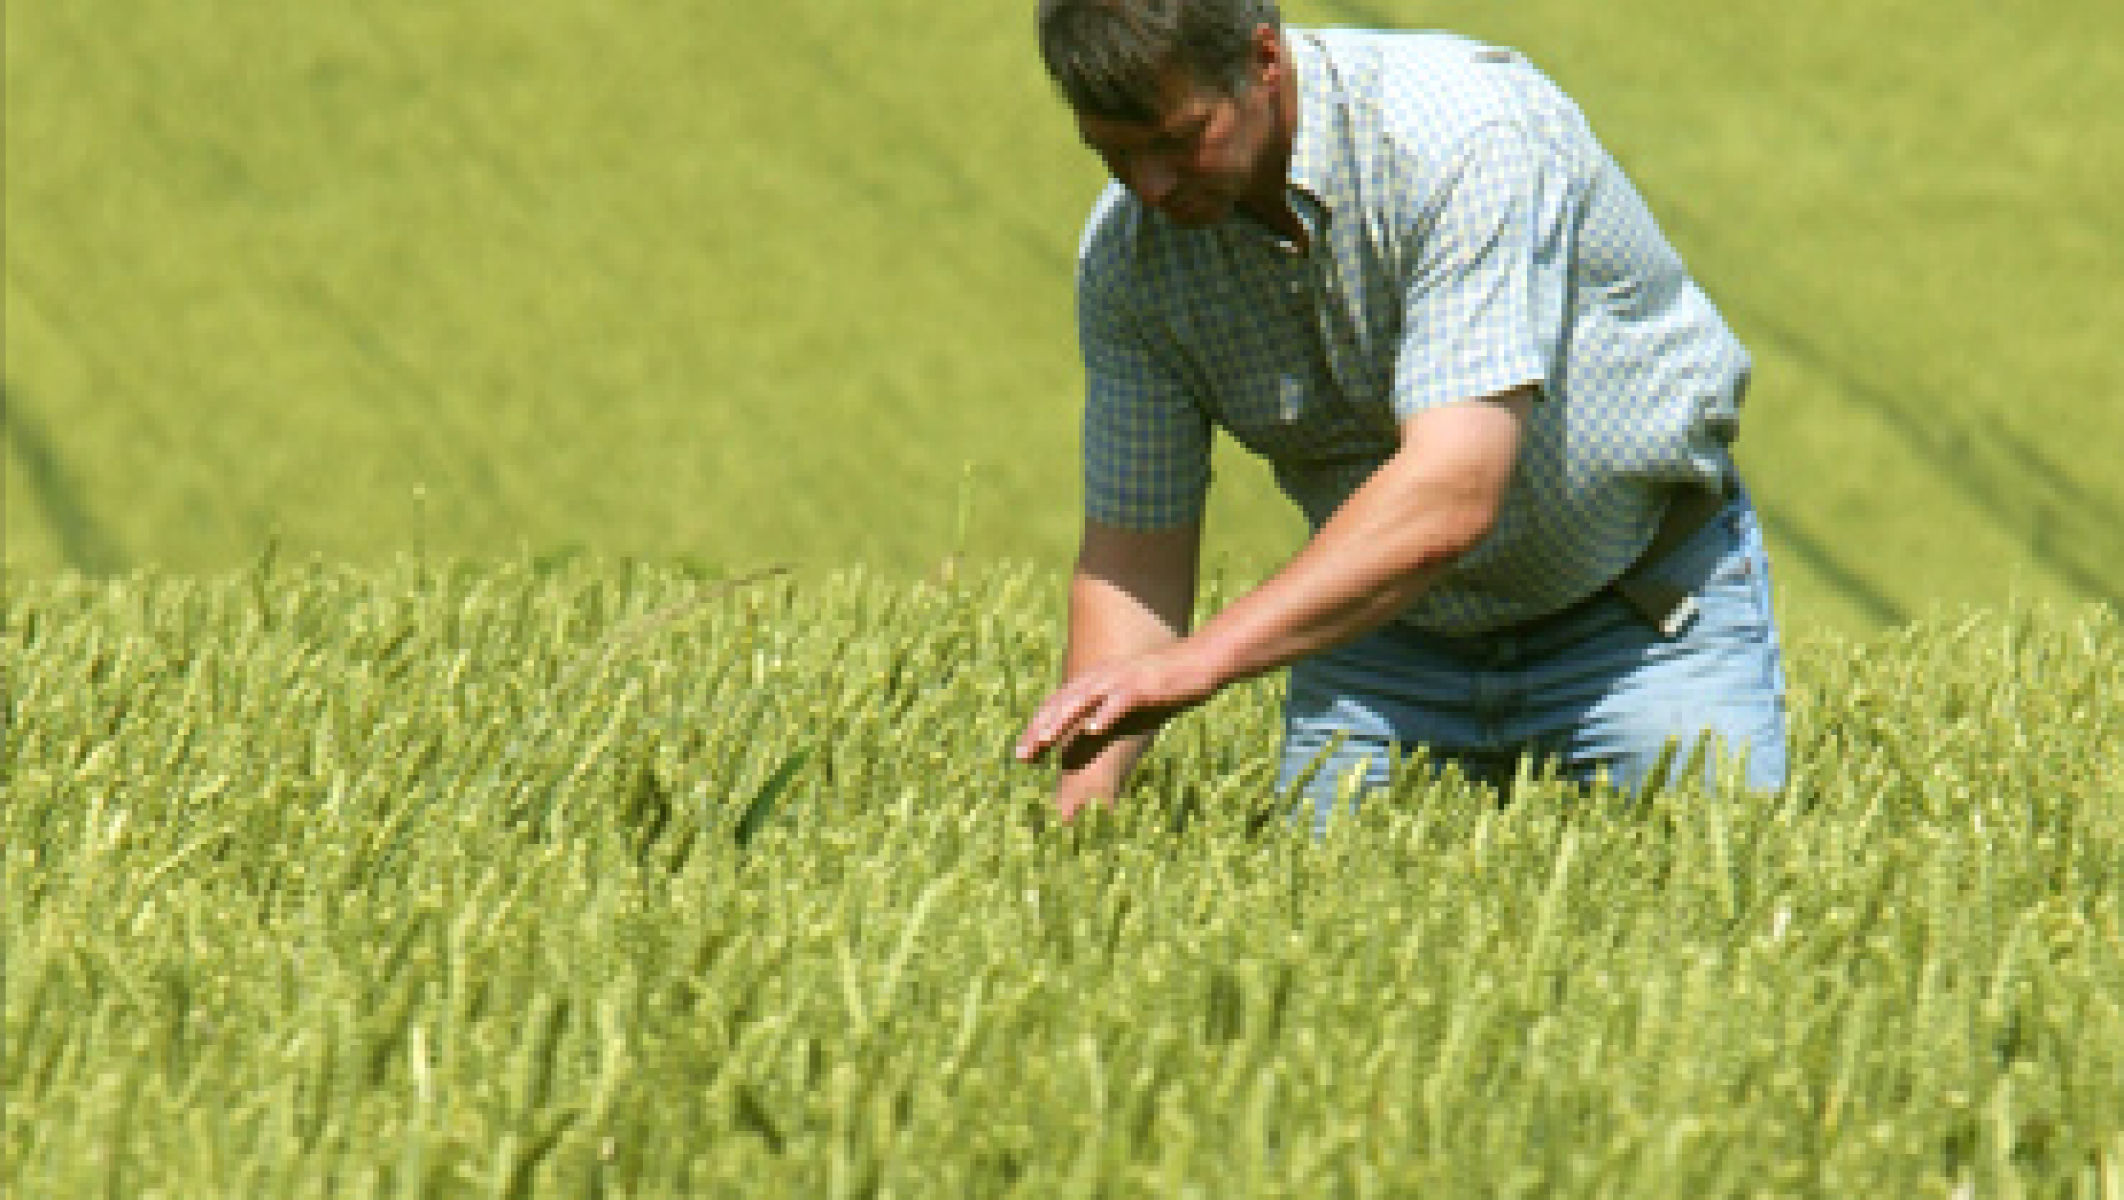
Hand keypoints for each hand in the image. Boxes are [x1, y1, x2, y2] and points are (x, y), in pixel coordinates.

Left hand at [1013, 643, 1221, 769]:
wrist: (1200, 661)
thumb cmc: (1164, 688)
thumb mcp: (1128, 706)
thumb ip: (1105, 719)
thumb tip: (1086, 739)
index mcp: (1094, 682)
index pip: (1056, 706)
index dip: (1036, 729)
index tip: (1022, 755)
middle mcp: (1100, 677)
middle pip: (1062, 703)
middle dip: (1039, 729)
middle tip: (1022, 756)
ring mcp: (1121, 680)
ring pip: (1084, 699)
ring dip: (1062, 720)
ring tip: (1045, 741)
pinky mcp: (1143, 685)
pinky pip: (1120, 700)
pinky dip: (1105, 714)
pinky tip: (1093, 730)